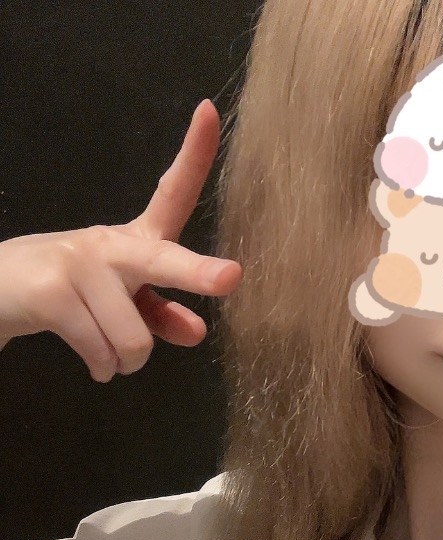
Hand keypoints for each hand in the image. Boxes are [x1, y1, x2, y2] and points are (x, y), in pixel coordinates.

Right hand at [0, 99, 241, 381]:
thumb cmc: (73, 294)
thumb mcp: (123, 304)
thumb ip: (161, 316)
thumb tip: (197, 332)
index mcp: (135, 240)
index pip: (171, 193)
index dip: (194, 155)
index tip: (209, 112)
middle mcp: (111, 244)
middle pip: (162, 261)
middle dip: (198, 273)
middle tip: (231, 276)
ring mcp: (79, 264)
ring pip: (135, 340)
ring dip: (125, 362)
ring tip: (108, 353)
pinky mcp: (53, 293)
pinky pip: (102, 351)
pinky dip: (102, 368)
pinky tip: (93, 361)